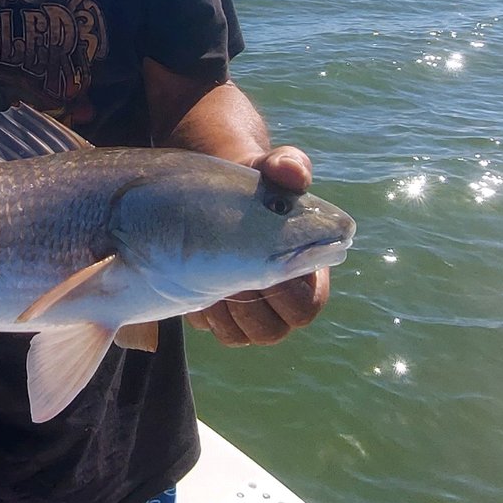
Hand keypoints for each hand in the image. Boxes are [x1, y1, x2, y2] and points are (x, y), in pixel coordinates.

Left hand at [187, 145, 329, 345]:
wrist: (215, 194)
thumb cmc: (255, 185)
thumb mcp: (269, 168)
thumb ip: (287, 165)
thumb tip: (294, 172)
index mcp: (307, 274)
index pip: (306, 308)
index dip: (282, 291)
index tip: (256, 262)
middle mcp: (282, 300)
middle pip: (273, 332)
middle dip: (247, 305)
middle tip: (228, 273)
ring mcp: (251, 312)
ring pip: (242, 337)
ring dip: (224, 311)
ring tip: (210, 276)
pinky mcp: (221, 316)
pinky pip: (216, 331)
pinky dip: (205, 313)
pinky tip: (194, 281)